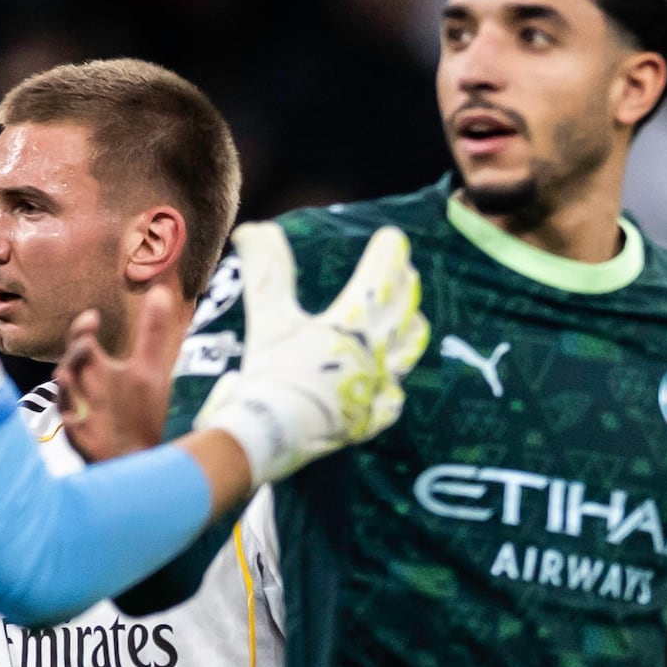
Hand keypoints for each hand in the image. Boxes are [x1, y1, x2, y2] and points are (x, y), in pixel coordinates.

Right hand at [53, 275, 187, 462]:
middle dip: (74, 353)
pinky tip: (73, 419)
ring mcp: (79, 412)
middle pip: (69, 364)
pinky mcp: (80, 437)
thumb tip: (161, 291)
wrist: (139, 453)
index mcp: (97, 369)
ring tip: (67, 375)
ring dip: (65, 384)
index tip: (93, 317)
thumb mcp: (150, 368)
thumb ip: (153, 332)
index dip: (82, 330)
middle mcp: (83, 388)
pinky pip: (70, 429)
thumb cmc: (140, 410)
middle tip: (86, 340)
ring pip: (63, 395)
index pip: (82, 343)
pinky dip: (71, 422)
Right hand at [192, 223, 425, 486]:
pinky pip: (395, 395)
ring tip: (412, 316)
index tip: (393, 237)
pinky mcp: (375, 417)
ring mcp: (379, 387)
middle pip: (403, 309)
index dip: (390, 253)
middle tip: (405, 269)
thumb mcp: (267, 318)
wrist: (271, 438)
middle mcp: (375, 353)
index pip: (383, 277)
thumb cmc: (269, 375)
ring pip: (410, 350)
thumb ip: (267, 270)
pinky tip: (392, 380)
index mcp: (352, 324)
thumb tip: (254, 228)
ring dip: (412, 327)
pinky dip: (395, 381)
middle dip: (405, 284)